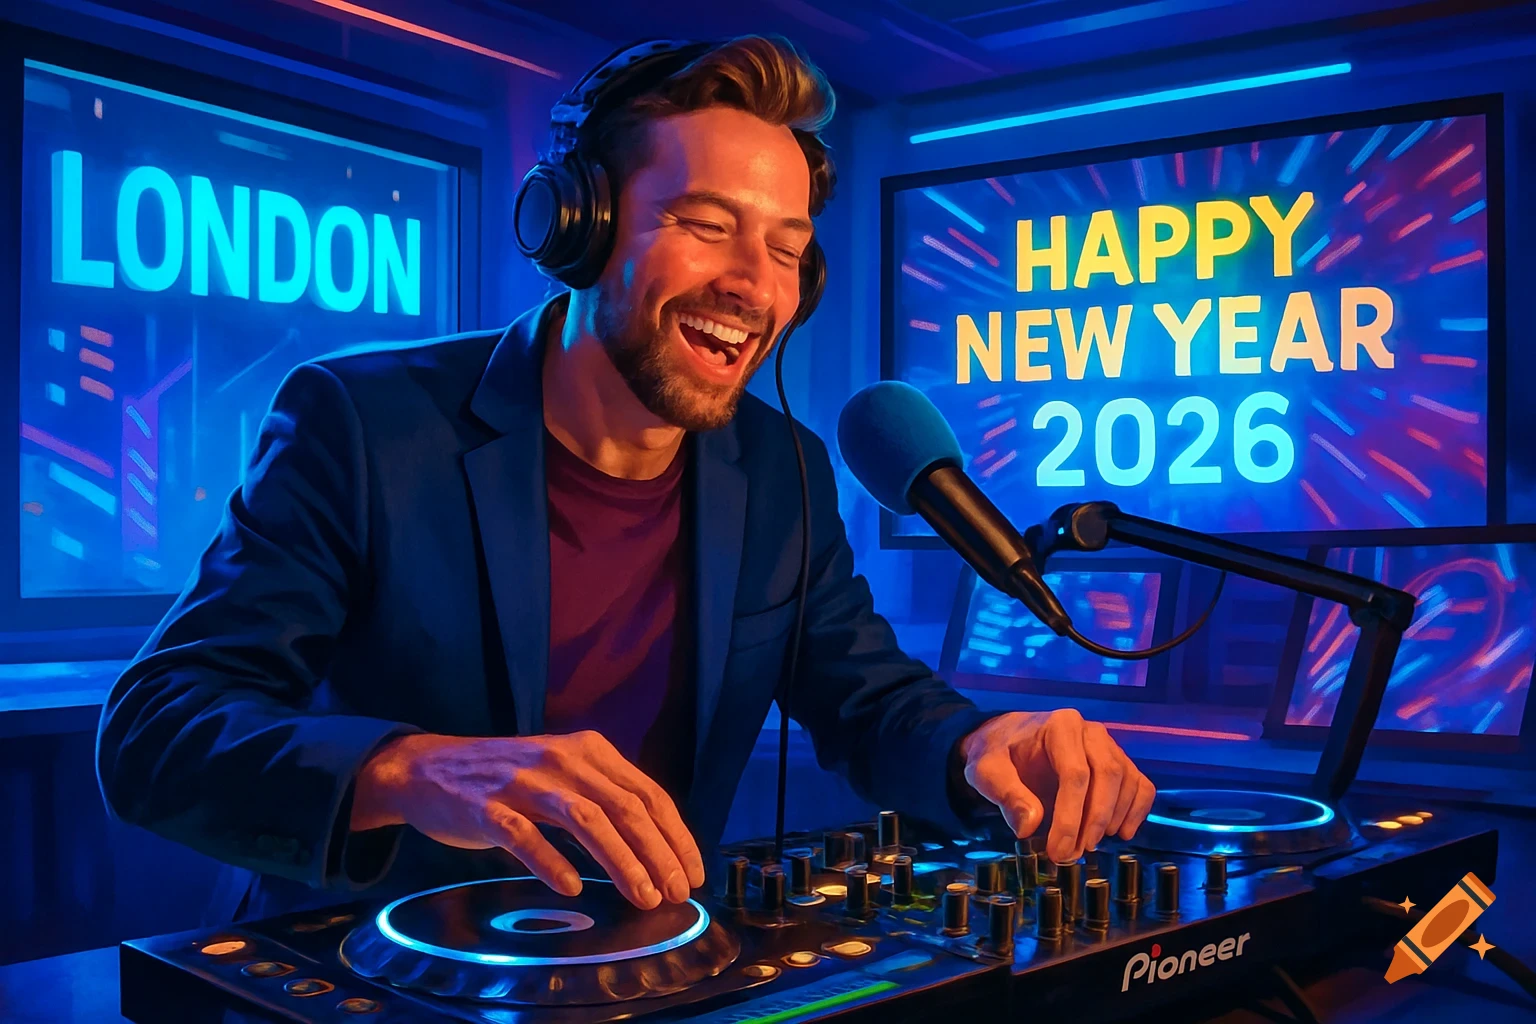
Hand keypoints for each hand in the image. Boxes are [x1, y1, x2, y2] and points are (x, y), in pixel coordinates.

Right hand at [350, 730, 704, 909]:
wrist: (428, 768)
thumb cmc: (507, 778)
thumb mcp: (563, 772)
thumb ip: (604, 797)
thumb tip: (656, 848)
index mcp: (588, 750)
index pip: (646, 792)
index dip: (675, 834)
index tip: (691, 873)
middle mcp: (562, 760)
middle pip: (624, 807)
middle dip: (657, 853)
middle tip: (674, 893)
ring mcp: (524, 782)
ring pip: (585, 820)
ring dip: (620, 861)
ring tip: (642, 896)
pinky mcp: (488, 808)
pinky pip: (526, 837)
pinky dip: (553, 863)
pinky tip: (573, 887)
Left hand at [958, 709, 1154, 864]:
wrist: (1009, 741)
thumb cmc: (998, 755)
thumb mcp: (987, 771)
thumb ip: (1006, 795)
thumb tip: (1030, 826)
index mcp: (1059, 726)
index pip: (1075, 774)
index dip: (1070, 817)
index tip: (1059, 850)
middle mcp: (1091, 731)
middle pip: (1108, 775)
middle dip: (1094, 820)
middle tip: (1075, 852)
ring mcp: (1110, 745)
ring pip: (1127, 781)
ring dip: (1113, 819)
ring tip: (1088, 845)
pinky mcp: (1120, 762)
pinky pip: (1141, 785)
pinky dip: (1137, 811)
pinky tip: (1120, 833)